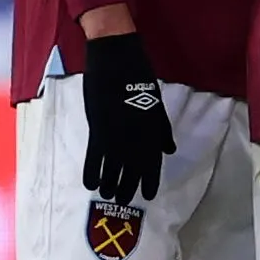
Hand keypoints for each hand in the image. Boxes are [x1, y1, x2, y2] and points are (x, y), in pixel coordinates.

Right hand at [80, 30, 174, 203]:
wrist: (116, 59)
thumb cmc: (139, 76)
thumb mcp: (157, 103)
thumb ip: (162, 129)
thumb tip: (169, 150)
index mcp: (152, 129)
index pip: (153, 162)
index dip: (150, 181)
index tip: (147, 196)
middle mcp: (136, 136)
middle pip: (133, 169)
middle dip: (128, 187)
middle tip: (123, 199)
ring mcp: (116, 134)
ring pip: (113, 167)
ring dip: (110, 184)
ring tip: (107, 195)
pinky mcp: (97, 129)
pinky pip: (94, 157)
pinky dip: (92, 172)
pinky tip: (90, 184)